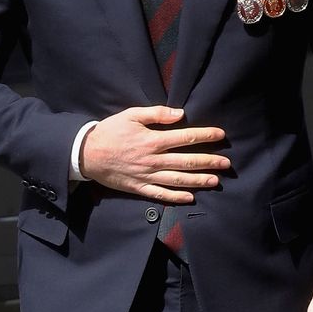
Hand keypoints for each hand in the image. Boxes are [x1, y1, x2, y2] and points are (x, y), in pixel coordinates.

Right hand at [79, 106, 229, 203]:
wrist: (86, 154)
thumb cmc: (110, 131)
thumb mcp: (131, 115)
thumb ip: (157, 114)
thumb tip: (181, 114)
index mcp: (153, 140)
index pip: (186, 137)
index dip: (206, 136)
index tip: (221, 135)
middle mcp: (153, 160)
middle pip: (187, 161)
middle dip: (209, 162)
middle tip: (227, 164)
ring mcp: (146, 176)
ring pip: (177, 180)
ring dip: (198, 180)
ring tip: (215, 181)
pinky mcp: (138, 187)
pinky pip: (160, 194)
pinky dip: (176, 197)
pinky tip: (190, 197)